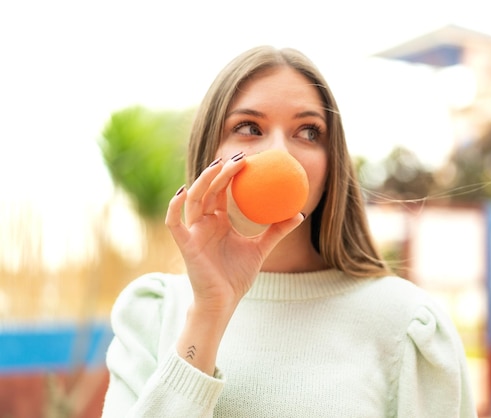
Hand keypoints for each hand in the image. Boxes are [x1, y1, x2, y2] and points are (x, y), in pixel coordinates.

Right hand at [165, 153, 303, 311]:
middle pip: (208, 190)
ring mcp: (193, 232)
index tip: (247, 159)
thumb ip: (277, 231)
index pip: (222, 190)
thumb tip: (300, 213)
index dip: (231, 173)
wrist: (223, 302)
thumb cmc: (237, 276)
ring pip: (193, 200)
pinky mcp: (185, 245)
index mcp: (219, 221)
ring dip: (203, 181)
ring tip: (217, 166)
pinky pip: (174, 223)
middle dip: (220, 171)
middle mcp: (204, 222)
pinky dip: (175, 207)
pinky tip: (183, 191)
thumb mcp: (261, 248)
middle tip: (238, 157)